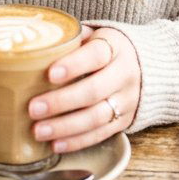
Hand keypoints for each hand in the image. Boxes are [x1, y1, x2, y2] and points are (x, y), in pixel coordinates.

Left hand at [27, 27, 140, 153]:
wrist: (147, 65)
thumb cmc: (107, 48)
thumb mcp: (95, 34)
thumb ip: (69, 39)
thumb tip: (31, 44)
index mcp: (115, 46)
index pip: (96, 55)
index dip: (74, 65)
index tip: (50, 74)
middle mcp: (124, 74)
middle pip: (94, 91)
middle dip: (62, 102)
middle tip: (33, 108)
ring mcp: (126, 100)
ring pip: (96, 117)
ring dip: (65, 127)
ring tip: (38, 131)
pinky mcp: (124, 121)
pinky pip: (100, 134)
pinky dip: (77, 141)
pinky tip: (55, 144)